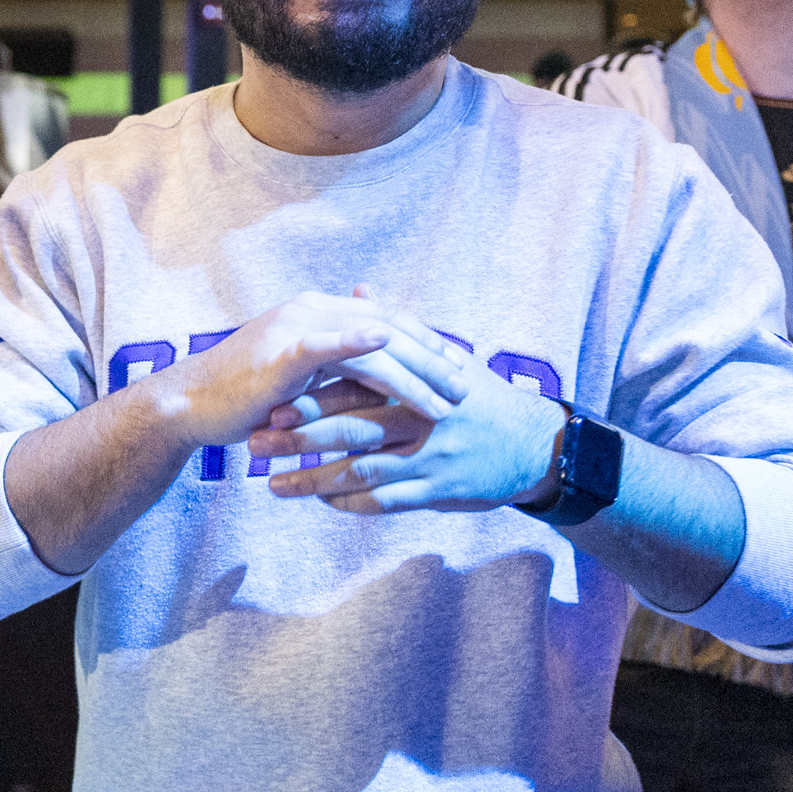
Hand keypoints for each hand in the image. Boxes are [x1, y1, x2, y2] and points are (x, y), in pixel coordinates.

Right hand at [159, 292, 468, 451]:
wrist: (191, 404)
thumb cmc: (244, 397)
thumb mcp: (299, 376)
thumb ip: (335, 366)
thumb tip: (374, 373)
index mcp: (318, 311)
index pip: (385, 318)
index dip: (425, 339)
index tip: (458, 362)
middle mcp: (311, 310)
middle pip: (389, 327)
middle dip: (432, 357)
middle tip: (467, 383)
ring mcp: (296, 327)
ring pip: (372, 343)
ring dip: (415, 371)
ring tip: (446, 400)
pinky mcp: (282, 352)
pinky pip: (328, 343)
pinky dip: (358, 340)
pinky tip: (387, 346)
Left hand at [250, 301, 567, 514]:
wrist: (537, 445)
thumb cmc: (483, 396)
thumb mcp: (447, 355)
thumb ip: (398, 328)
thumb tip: (362, 287)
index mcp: (416, 382)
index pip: (352, 387)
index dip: (307, 397)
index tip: (265, 403)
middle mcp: (421, 419)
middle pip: (349, 430)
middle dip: (297, 440)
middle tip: (256, 445)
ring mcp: (430, 458)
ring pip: (360, 473)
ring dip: (312, 481)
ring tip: (272, 486)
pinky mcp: (439, 491)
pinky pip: (385, 502)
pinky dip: (349, 504)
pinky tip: (322, 502)